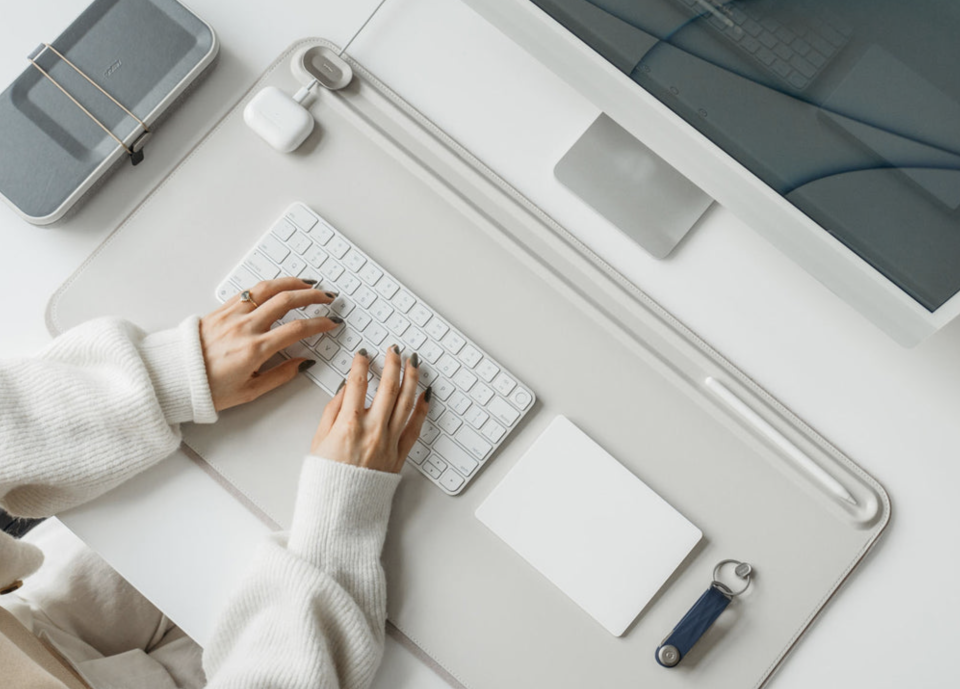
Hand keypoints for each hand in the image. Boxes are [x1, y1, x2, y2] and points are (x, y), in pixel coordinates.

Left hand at [200, 277, 341, 410]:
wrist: (174, 377)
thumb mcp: (250, 391)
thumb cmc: (207, 388)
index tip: (332, 323)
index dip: (320, 324)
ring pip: (268, 288)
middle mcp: (244, 327)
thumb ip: (281, 375)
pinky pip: (250, 290)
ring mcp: (232, 315)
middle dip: (313, 296)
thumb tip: (304, 363)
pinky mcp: (221, 309)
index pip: (297, 329)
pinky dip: (269, 284)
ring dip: (292, 282)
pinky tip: (279, 286)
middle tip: (327, 297)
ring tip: (308, 284)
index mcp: (254, 350)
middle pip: (287, 301)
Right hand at [311, 346, 429, 472]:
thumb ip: (332, 411)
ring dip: (411, 378)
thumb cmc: (325, 479)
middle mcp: (372, 429)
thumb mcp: (318, 440)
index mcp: (348, 424)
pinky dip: (422, 408)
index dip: (360, 363)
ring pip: (406, 402)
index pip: (357, 382)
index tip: (363, 354)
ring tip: (413, 363)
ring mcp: (389, 442)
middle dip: (392, 363)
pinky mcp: (400, 455)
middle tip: (394, 350)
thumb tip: (344, 389)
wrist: (339, 510)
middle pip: (388, 386)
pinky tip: (426, 394)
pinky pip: (416, 427)